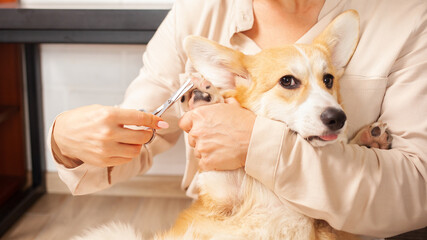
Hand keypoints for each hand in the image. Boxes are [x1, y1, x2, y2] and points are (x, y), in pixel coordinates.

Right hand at [52, 104, 168, 167]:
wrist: (63, 134)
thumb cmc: (83, 119)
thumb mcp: (102, 109)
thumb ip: (124, 115)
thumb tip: (146, 120)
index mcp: (109, 116)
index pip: (140, 119)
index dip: (154, 121)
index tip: (162, 123)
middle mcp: (108, 133)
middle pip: (142, 137)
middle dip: (148, 133)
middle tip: (146, 130)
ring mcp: (105, 149)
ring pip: (136, 150)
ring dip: (138, 144)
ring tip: (132, 138)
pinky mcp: (103, 160)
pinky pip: (126, 159)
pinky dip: (129, 153)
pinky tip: (122, 146)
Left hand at [179, 98, 255, 170]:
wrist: (255, 140)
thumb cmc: (245, 123)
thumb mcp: (233, 106)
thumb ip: (221, 104)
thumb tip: (222, 102)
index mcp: (199, 115)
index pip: (184, 122)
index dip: (191, 126)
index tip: (198, 129)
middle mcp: (197, 131)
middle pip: (192, 138)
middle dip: (201, 139)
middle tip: (216, 139)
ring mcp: (201, 148)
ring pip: (198, 152)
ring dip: (207, 151)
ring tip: (222, 149)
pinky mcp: (206, 161)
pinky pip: (203, 164)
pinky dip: (211, 163)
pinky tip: (222, 158)